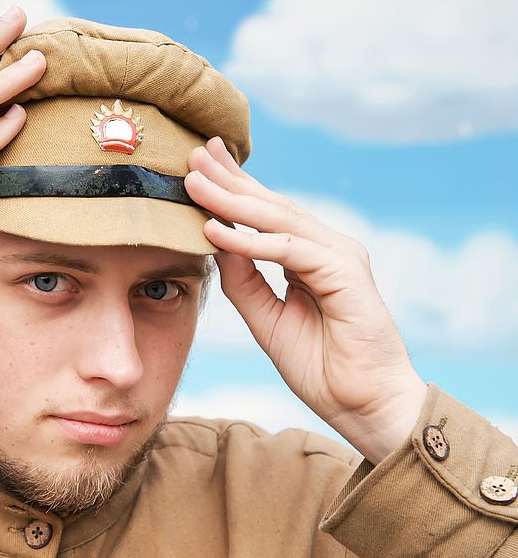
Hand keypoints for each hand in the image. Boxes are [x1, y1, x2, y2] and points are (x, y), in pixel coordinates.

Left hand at [185, 137, 426, 463]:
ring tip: (195, 181)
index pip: (265, 214)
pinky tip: (217, 230)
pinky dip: (251, 241)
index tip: (198, 166)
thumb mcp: (266, 319)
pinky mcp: (346, 274)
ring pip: (279, 219)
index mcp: (309, 257)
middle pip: (271, 205)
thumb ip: (243, 281)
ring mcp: (340, 257)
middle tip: (194, 152)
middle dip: (230, 179)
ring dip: (233, 200)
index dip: (232, 188)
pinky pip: (290, 250)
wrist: (364, 405)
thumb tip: (215, 242)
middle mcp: (326, 248)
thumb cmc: (321, 367)